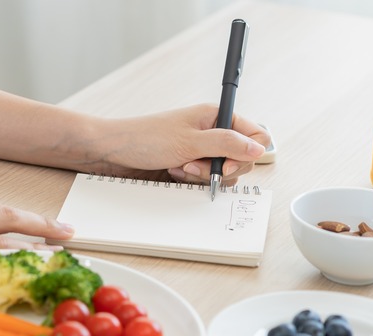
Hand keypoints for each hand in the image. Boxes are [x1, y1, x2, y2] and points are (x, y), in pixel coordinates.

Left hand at [96, 103, 269, 183]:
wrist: (113, 151)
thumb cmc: (145, 137)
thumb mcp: (190, 141)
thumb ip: (227, 144)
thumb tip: (259, 148)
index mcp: (217, 116)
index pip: (255, 135)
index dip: (246, 153)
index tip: (226, 164)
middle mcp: (212, 132)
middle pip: (240, 158)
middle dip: (219, 168)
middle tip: (194, 165)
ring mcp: (201, 150)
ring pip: (222, 172)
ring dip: (202, 175)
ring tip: (179, 167)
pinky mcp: (189, 165)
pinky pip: (204, 179)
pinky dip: (190, 180)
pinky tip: (173, 173)